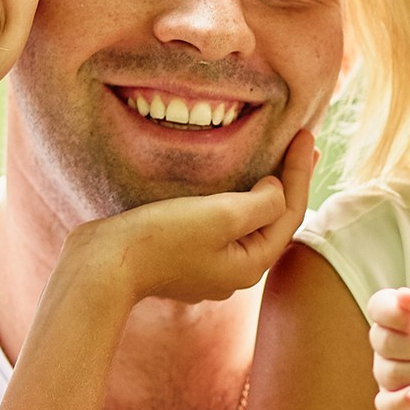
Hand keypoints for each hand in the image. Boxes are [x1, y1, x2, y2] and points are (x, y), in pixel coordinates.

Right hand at [82, 130, 316, 304]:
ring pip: (248, 224)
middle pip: (273, 221)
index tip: (306, 136)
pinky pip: (224, 227)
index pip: (289, 212)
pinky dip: (239, 201)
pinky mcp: (185, 258)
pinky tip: (236, 188)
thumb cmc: (162, 237)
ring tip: (277, 163)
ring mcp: (209, 268)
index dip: (300, 172)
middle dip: (289, 182)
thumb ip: (262, 203)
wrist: (103, 264)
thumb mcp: (223, 215)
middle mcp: (234, 273)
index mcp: (250, 265)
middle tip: (303, 146)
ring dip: (265, 191)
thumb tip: (276, 190)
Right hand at [366, 286, 409, 409]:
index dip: (394, 316)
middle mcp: (386, 341)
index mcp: (394, 312)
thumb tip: (402, 296)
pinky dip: (399, 401)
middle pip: (384, 343)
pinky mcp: (399, 398)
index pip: (377, 308)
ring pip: (390, 373)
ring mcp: (390, 371)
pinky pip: (385, 405)